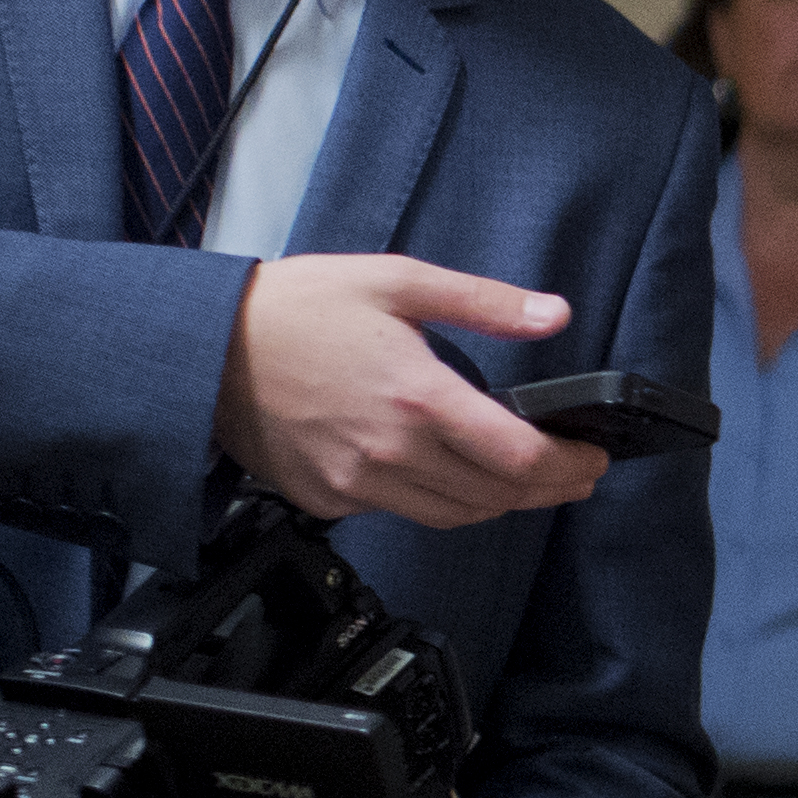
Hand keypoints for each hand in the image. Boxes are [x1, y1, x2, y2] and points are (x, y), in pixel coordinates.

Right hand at [214, 252, 612, 527]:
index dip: (569, 466)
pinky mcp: (328, 500)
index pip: (519, 458)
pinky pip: (400, 513)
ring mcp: (356, 484)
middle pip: (495, 497)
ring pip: (453, 515)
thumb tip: (553, 314)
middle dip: (549, 489)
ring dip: (499, 503)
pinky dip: (436, 501)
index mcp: (417, 397)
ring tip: (526, 482)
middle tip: (576, 474)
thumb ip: (484, 302)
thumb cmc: (293, 308)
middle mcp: (390, 452)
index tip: (594, 458)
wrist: (202, 347)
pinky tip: (448, 475)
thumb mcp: (397, 281)